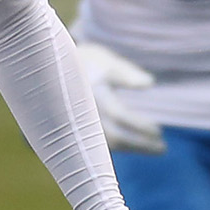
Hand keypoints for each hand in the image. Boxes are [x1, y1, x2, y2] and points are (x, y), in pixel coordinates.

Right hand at [76, 40, 164, 154]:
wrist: (47, 69)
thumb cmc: (84, 62)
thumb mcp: (104, 60)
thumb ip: (125, 73)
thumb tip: (149, 84)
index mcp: (92, 93)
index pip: (119, 115)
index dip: (139, 126)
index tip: (158, 131)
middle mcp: (84, 112)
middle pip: (114, 136)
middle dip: (140, 144)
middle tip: (162, 148)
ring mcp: (78, 123)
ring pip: (107, 145)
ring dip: (132, 148)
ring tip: (155, 148)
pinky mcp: (76, 131)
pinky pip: (99, 147)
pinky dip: (120, 148)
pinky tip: (137, 145)